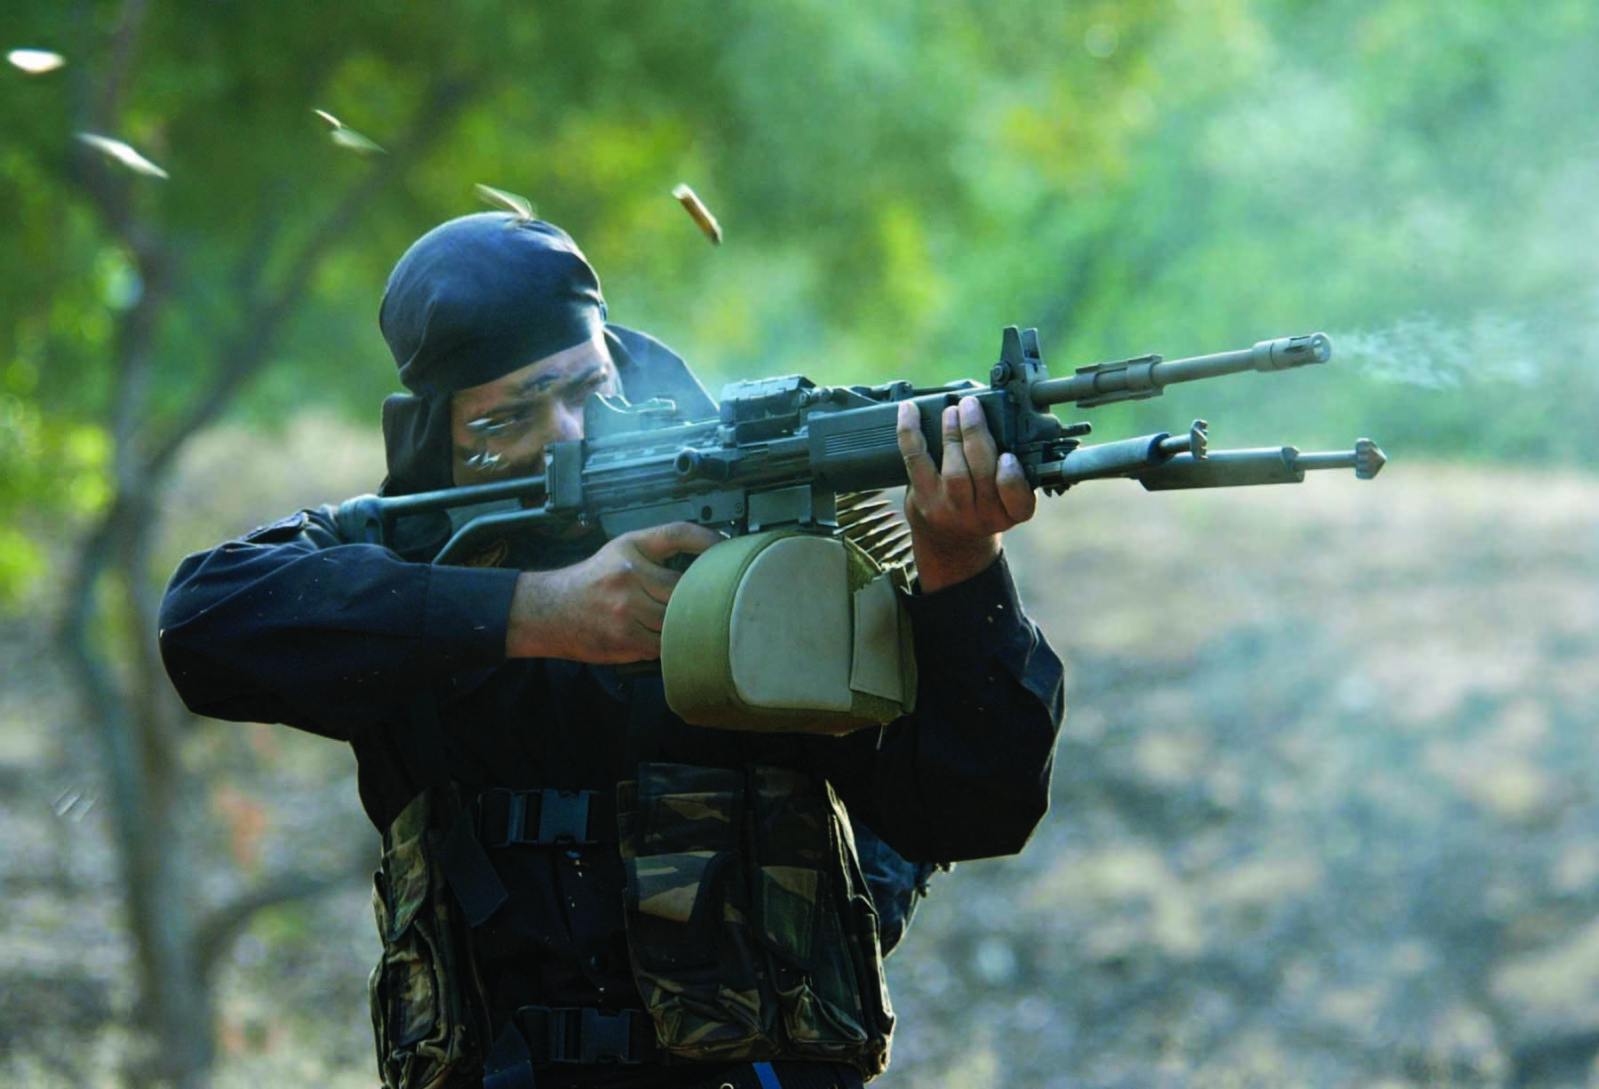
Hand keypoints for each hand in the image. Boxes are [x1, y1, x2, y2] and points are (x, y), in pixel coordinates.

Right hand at [505, 522, 724, 661]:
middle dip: (700, 593)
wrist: (548, 611)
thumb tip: (707, 562)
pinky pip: (663, 644)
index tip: (728, 547)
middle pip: (685, 585)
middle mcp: (628, 574)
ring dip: (684, 622)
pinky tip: (667, 638)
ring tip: (689, 621)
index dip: (708, 539)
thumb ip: (657, 553)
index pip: (678, 534)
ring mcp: (626, 608)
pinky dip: (668, 643)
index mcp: (630, 547)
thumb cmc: (591, 581)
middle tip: (716, 596)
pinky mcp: (625, 638)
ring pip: (677, 617)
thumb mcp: (620, 552)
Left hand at [897, 397, 1036, 592]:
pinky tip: (910, 411)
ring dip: (952, 433)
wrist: (950, 541)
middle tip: (972, 406)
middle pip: (982, 474)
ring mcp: (950, 510)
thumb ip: (1011, 470)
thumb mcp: (1006, 499)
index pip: (1019, 501)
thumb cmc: (982, 506)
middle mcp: (981, 517)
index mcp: (1010, 513)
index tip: (1009, 456)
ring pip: (954, 470)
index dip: (1013, 478)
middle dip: (977, 434)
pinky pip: (916, 461)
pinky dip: (911, 433)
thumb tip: (999, 418)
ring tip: (953, 410)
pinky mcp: (923, 500)